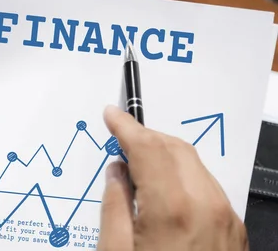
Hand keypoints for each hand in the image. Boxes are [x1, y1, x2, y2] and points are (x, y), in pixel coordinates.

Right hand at [98, 105, 247, 250]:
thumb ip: (113, 208)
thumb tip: (117, 173)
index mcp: (172, 208)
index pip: (148, 148)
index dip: (127, 127)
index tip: (112, 115)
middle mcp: (206, 206)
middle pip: (175, 149)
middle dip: (146, 137)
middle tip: (121, 142)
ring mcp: (225, 218)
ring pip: (195, 165)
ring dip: (165, 156)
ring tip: (140, 171)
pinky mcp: (234, 231)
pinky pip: (208, 188)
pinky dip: (184, 178)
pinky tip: (165, 194)